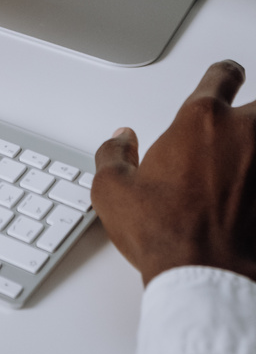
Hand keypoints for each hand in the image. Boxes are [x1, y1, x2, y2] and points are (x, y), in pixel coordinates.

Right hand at [92, 60, 255, 285]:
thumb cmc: (167, 234)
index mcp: (201, 120)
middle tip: (244, 128)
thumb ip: (114, 154)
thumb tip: (121, 141)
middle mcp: (244, 134)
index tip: (229, 77)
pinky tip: (255, 194)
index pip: (223, 76)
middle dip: (253, 114)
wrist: (210, 279)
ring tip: (249, 163)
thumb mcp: (113, 191)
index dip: (226, 73)